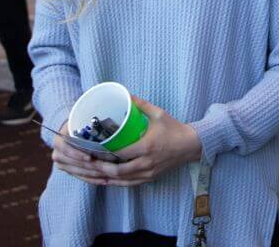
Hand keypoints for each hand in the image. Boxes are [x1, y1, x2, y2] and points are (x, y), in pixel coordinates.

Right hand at [50, 119, 115, 184]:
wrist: (69, 132)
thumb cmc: (78, 124)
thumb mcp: (80, 123)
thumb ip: (89, 126)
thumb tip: (106, 125)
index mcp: (59, 141)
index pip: (67, 149)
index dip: (78, 154)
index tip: (90, 157)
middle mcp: (57, 155)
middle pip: (75, 164)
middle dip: (92, 166)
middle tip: (107, 167)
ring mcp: (62, 165)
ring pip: (79, 172)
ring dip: (95, 174)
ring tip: (109, 174)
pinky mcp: (69, 171)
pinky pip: (81, 178)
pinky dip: (93, 179)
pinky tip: (104, 180)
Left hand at [51, 97, 202, 186]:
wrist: (192, 145)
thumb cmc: (174, 128)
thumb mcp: (158, 113)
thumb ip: (140, 104)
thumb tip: (125, 94)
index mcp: (147, 147)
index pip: (121, 153)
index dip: (104, 154)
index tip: (91, 149)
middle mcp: (147, 162)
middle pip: (118, 170)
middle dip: (100, 168)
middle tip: (86, 162)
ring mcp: (148, 172)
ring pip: (122, 180)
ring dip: (106, 177)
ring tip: (92, 171)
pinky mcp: (150, 177)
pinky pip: (130, 183)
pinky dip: (117, 182)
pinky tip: (107, 179)